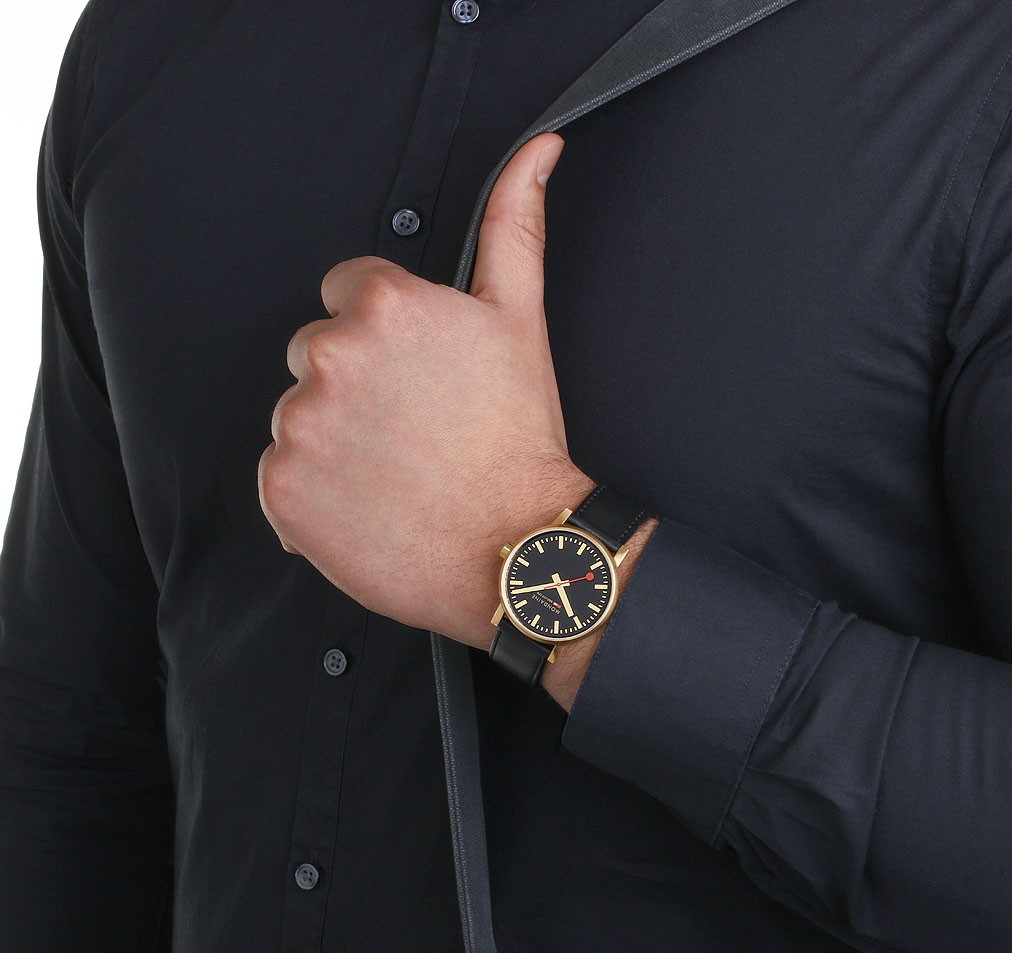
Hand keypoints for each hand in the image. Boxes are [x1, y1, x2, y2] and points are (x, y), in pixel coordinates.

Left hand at [258, 132, 592, 647]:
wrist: (515, 548)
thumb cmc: (519, 439)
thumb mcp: (521, 320)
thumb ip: (514, 225)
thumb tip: (538, 150)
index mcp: (382, 304)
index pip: (347, 296)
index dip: (385, 339)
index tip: (417, 379)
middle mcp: (330, 356)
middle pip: (314, 354)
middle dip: (352, 384)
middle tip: (410, 429)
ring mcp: (299, 425)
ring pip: (295, 415)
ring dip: (331, 438)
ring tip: (393, 470)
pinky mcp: (281, 489)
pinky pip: (279, 475)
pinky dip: (312, 492)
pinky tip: (366, 503)